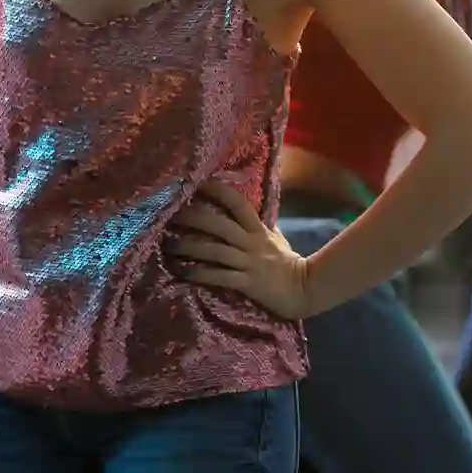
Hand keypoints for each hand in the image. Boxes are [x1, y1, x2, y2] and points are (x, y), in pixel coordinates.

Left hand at [166, 180, 311, 318]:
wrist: (304, 290)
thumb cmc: (287, 262)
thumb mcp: (276, 238)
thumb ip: (259, 225)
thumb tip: (249, 210)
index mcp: (257, 230)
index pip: (237, 203)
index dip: (218, 190)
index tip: (197, 182)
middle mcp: (251, 243)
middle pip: (219, 225)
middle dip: (193, 218)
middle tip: (170, 214)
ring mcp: (249, 263)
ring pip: (214, 251)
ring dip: (188, 247)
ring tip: (167, 244)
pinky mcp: (246, 284)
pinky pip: (218, 277)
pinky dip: (198, 273)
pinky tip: (181, 271)